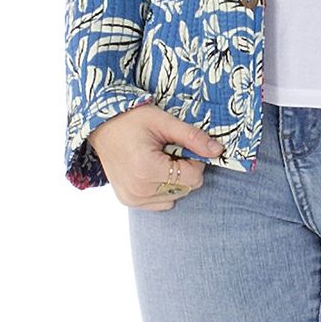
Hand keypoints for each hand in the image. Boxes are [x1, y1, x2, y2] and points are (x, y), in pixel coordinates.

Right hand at [89, 103, 223, 210]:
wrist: (102, 125)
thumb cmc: (132, 118)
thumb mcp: (164, 122)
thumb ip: (192, 138)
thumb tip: (218, 151)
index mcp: (148, 170)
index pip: (193, 178)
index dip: (194, 160)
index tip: (181, 145)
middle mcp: (139, 190)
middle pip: (185, 188)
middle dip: (183, 169)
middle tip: (167, 150)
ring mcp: (132, 198)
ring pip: (175, 196)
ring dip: (174, 179)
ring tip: (157, 158)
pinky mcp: (129, 201)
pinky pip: (161, 202)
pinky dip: (163, 188)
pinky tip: (152, 170)